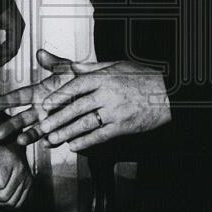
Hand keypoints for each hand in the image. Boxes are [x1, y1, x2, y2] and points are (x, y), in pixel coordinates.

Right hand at [0, 49, 77, 144]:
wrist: (97, 92)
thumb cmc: (80, 79)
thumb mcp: (67, 68)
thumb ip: (53, 63)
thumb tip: (40, 52)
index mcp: (40, 93)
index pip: (19, 97)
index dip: (5, 102)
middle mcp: (42, 109)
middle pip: (22, 118)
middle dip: (10, 126)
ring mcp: (52, 121)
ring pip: (36, 130)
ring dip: (27, 136)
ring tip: (20, 141)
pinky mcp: (64, 130)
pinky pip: (56, 138)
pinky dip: (51, 141)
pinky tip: (47, 143)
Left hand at [34, 60, 170, 150]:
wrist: (168, 93)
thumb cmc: (141, 77)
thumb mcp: (116, 65)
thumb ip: (90, 67)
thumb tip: (70, 66)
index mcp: (104, 77)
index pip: (76, 86)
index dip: (59, 96)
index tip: (47, 104)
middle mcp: (108, 94)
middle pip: (78, 107)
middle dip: (58, 118)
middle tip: (43, 126)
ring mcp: (116, 111)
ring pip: (86, 123)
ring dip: (67, 132)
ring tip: (53, 140)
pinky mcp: (123, 126)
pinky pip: (101, 135)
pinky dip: (86, 141)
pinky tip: (74, 146)